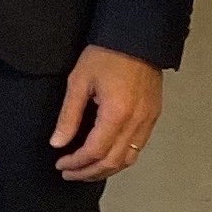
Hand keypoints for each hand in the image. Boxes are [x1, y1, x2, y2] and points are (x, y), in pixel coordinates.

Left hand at [49, 45, 164, 181]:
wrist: (137, 37)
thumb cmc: (106, 54)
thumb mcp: (79, 81)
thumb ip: (68, 116)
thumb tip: (58, 142)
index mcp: (117, 113)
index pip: (95, 151)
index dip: (76, 163)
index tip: (61, 164)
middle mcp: (136, 122)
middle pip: (113, 161)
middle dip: (89, 172)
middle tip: (69, 173)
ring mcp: (148, 120)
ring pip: (128, 159)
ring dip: (105, 169)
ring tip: (85, 170)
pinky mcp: (153, 116)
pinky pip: (138, 147)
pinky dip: (120, 158)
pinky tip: (106, 157)